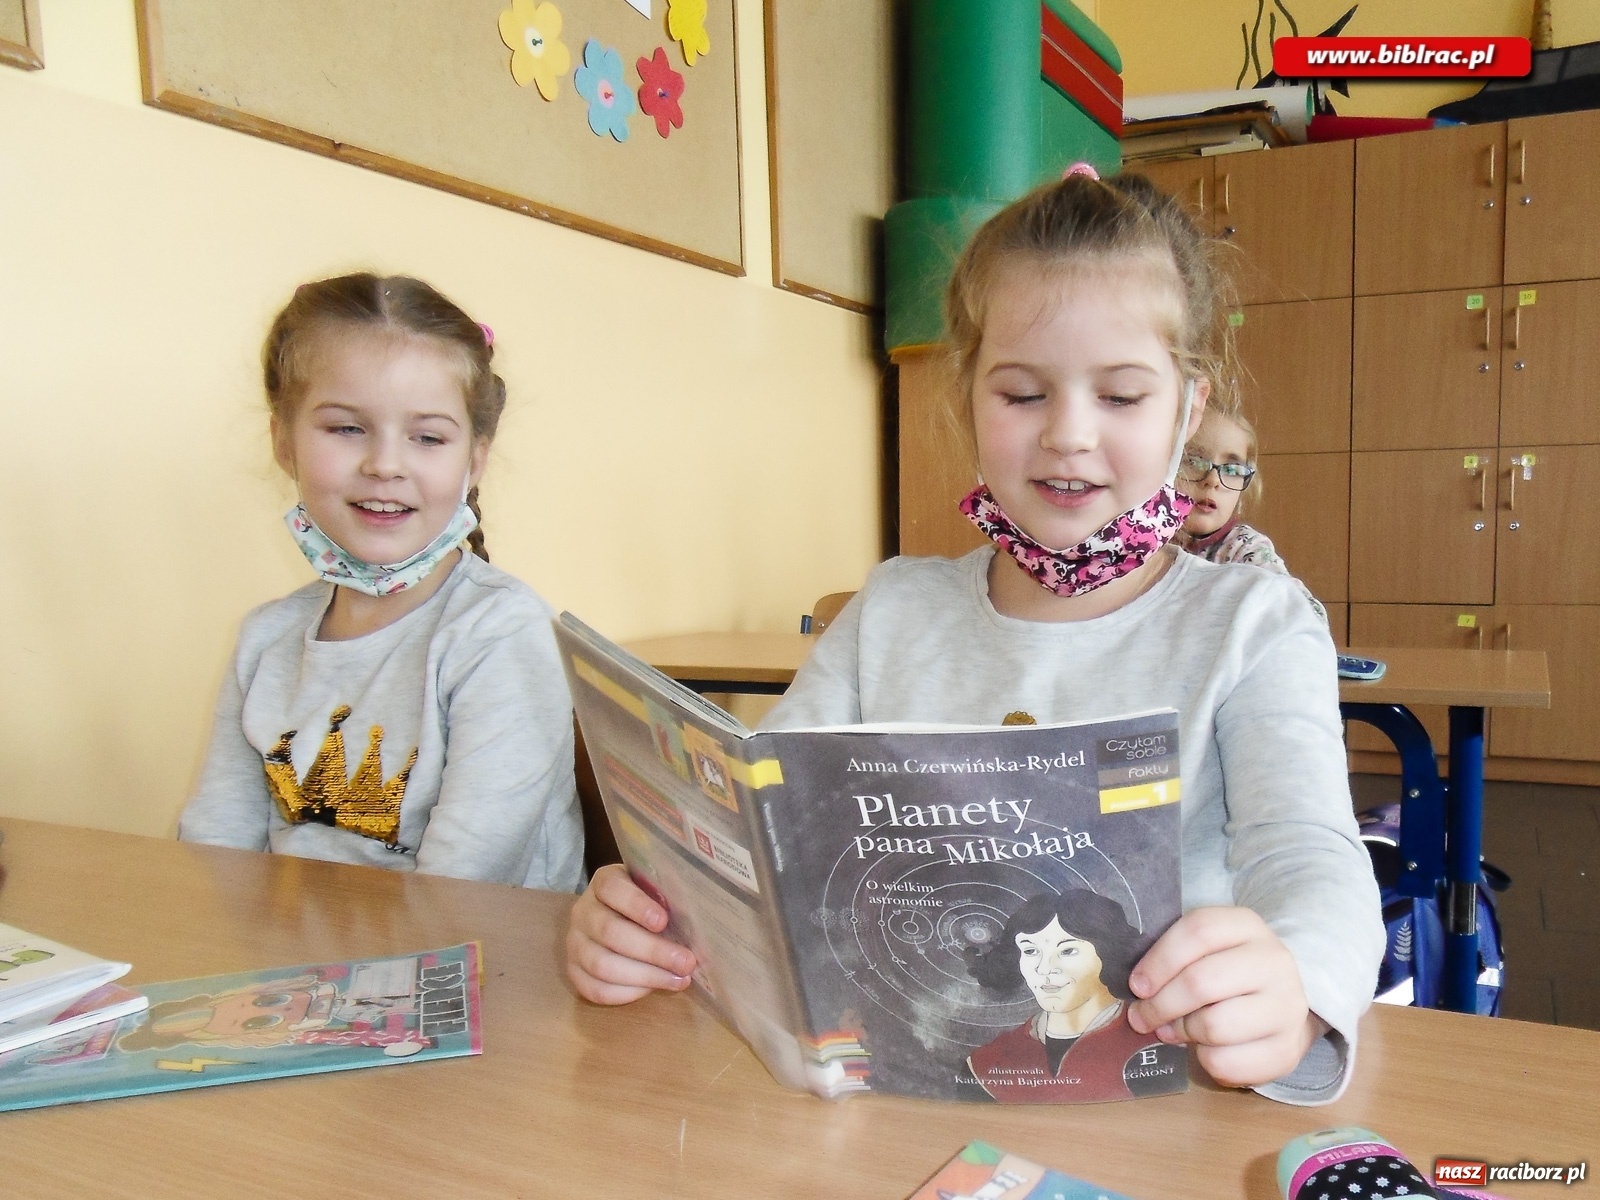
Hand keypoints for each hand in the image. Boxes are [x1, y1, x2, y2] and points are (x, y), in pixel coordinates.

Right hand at [566, 864, 698, 1004]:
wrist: (615, 917)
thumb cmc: (647, 904)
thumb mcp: (655, 890)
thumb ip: (668, 899)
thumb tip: (699, 926)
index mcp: (603, 883)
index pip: (612, 888)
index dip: (636, 905)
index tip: (663, 921)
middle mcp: (583, 912)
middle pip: (610, 932)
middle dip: (652, 951)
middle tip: (686, 962)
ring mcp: (575, 943)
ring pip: (602, 965)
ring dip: (645, 976)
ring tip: (678, 979)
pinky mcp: (574, 971)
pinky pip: (595, 989)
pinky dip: (628, 993)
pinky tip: (654, 989)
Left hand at [1125, 906, 1322, 1088]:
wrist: (1281, 1006)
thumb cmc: (1228, 973)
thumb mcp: (1207, 950)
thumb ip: (1175, 958)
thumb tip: (1138, 989)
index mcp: (1248, 926)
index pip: (1198, 931)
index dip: (1159, 960)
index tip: (1137, 985)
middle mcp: (1274, 961)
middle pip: (1201, 981)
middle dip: (1161, 1004)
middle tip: (1142, 1017)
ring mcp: (1286, 1006)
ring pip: (1215, 1025)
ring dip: (1183, 1032)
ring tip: (1173, 1031)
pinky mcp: (1288, 1049)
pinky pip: (1228, 1061)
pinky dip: (1205, 1060)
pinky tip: (1204, 1049)